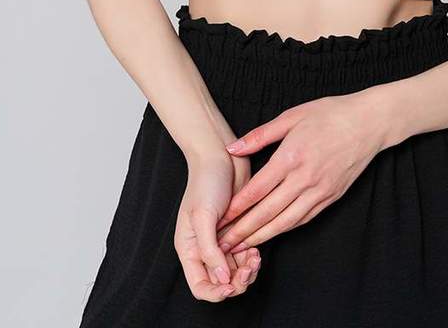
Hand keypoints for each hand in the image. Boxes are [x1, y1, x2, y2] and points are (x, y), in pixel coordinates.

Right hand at [174, 149, 262, 301]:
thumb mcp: (202, 216)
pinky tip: (257, 251)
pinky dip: (252, 259)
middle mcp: (205, 248)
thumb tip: (220, 279)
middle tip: (247, 270)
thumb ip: (209, 249)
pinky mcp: (239, 231)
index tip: (230, 285)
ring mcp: (223, 241)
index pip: (200, 286)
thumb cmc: (206, 181)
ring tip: (254, 258)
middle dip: (236, 282)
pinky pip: (246, 256)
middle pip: (220, 283)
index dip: (215, 292)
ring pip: (235, 272)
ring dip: (247, 272)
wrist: (220, 155)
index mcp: (190, 248)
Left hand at [215, 92, 385, 252]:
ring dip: (262, 236)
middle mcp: (305, 178)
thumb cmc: (330, 114)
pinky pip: (304, 218)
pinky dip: (285, 229)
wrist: (369, 122)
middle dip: (243, 231)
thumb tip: (232, 148)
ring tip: (243, 247)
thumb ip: (260, 135)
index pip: (257, 190)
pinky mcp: (331, 197)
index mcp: (291, 156)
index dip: (236, 208)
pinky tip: (272, 233)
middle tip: (223, 244)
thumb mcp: (292, 116)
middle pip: (268, 212)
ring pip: (286, 222)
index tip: (219, 220)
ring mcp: (320, 191)